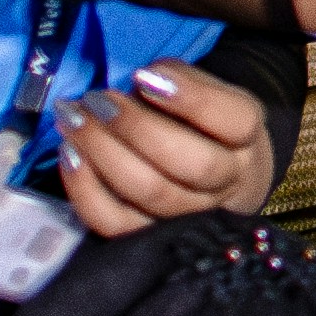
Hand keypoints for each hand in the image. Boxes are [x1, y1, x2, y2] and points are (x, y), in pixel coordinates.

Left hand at [52, 59, 276, 235]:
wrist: (211, 172)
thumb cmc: (196, 122)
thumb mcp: (201, 90)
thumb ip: (177, 79)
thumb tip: (140, 81)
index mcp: (245, 137)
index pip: (235, 121)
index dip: (191, 99)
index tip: (144, 76)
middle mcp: (227, 181)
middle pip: (192, 164)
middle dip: (137, 128)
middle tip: (98, 100)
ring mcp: (190, 215)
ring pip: (150, 192)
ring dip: (103, 152)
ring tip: (74, 120)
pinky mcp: (149, 238)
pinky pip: (115, 222)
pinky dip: (86, 189)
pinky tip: (70, 155)